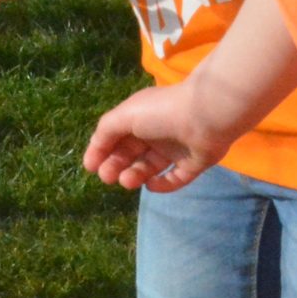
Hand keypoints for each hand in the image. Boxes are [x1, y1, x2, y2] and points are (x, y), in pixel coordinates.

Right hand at [83, 81, 231, 191]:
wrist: (206, 117)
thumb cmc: (161, 112)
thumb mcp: (126, 115)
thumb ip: (106, 131)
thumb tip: (95, 150)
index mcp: (139, 118)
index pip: (115, 136)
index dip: (101, 150)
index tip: (90, 167)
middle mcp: (155, 133)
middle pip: (130, 153)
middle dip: (115, 165)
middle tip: (107, 178)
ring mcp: (175, 150)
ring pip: (150, 167)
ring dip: (134, 175)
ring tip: (126, 181)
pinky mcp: (193, 164)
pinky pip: (175, 179)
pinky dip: (162, 184)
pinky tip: (151, 184)